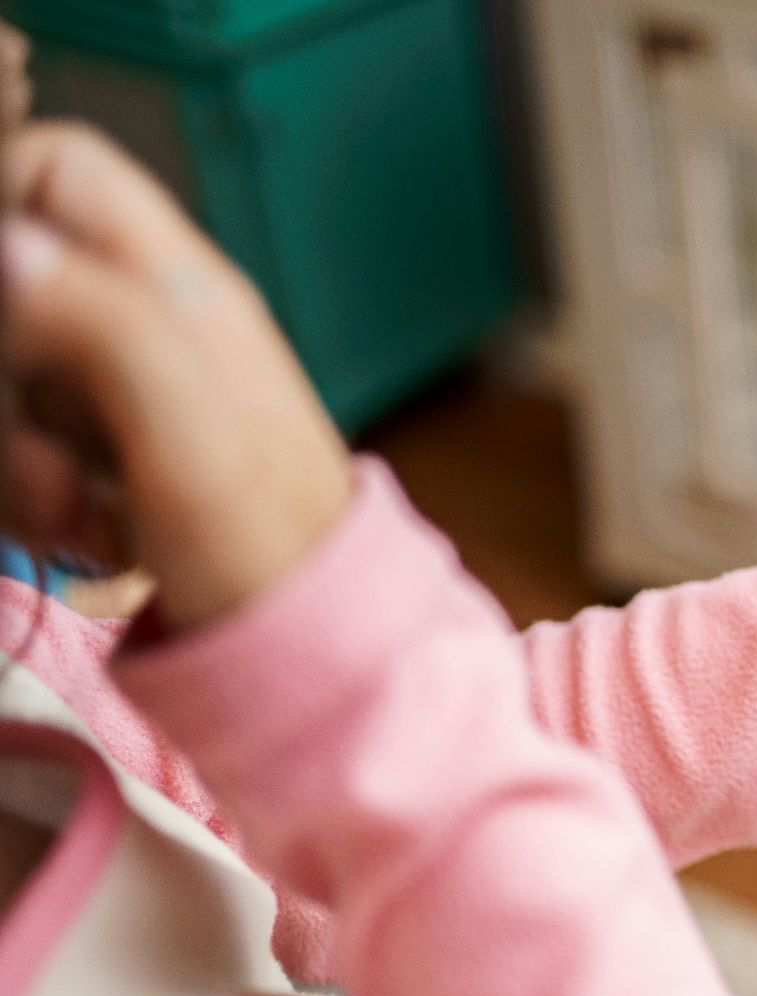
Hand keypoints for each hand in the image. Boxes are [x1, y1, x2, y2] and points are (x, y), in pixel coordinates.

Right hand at [0, 122, 352, 628]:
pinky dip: (29, 496)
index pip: (58, 170)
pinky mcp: (105, 453)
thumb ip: (106, 328)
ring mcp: (123, 387)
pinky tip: (88, 536)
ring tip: (78, 512)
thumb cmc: (268, 545)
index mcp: (178, 287)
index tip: (1, 308)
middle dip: (1, 376)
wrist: (305, 642)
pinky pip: (22, 444)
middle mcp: (148, 320)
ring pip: (8, 373)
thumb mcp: (187, 434)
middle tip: (47, 461)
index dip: (2, 210)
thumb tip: (12, 246)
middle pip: (10, 283)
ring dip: (15, 456)